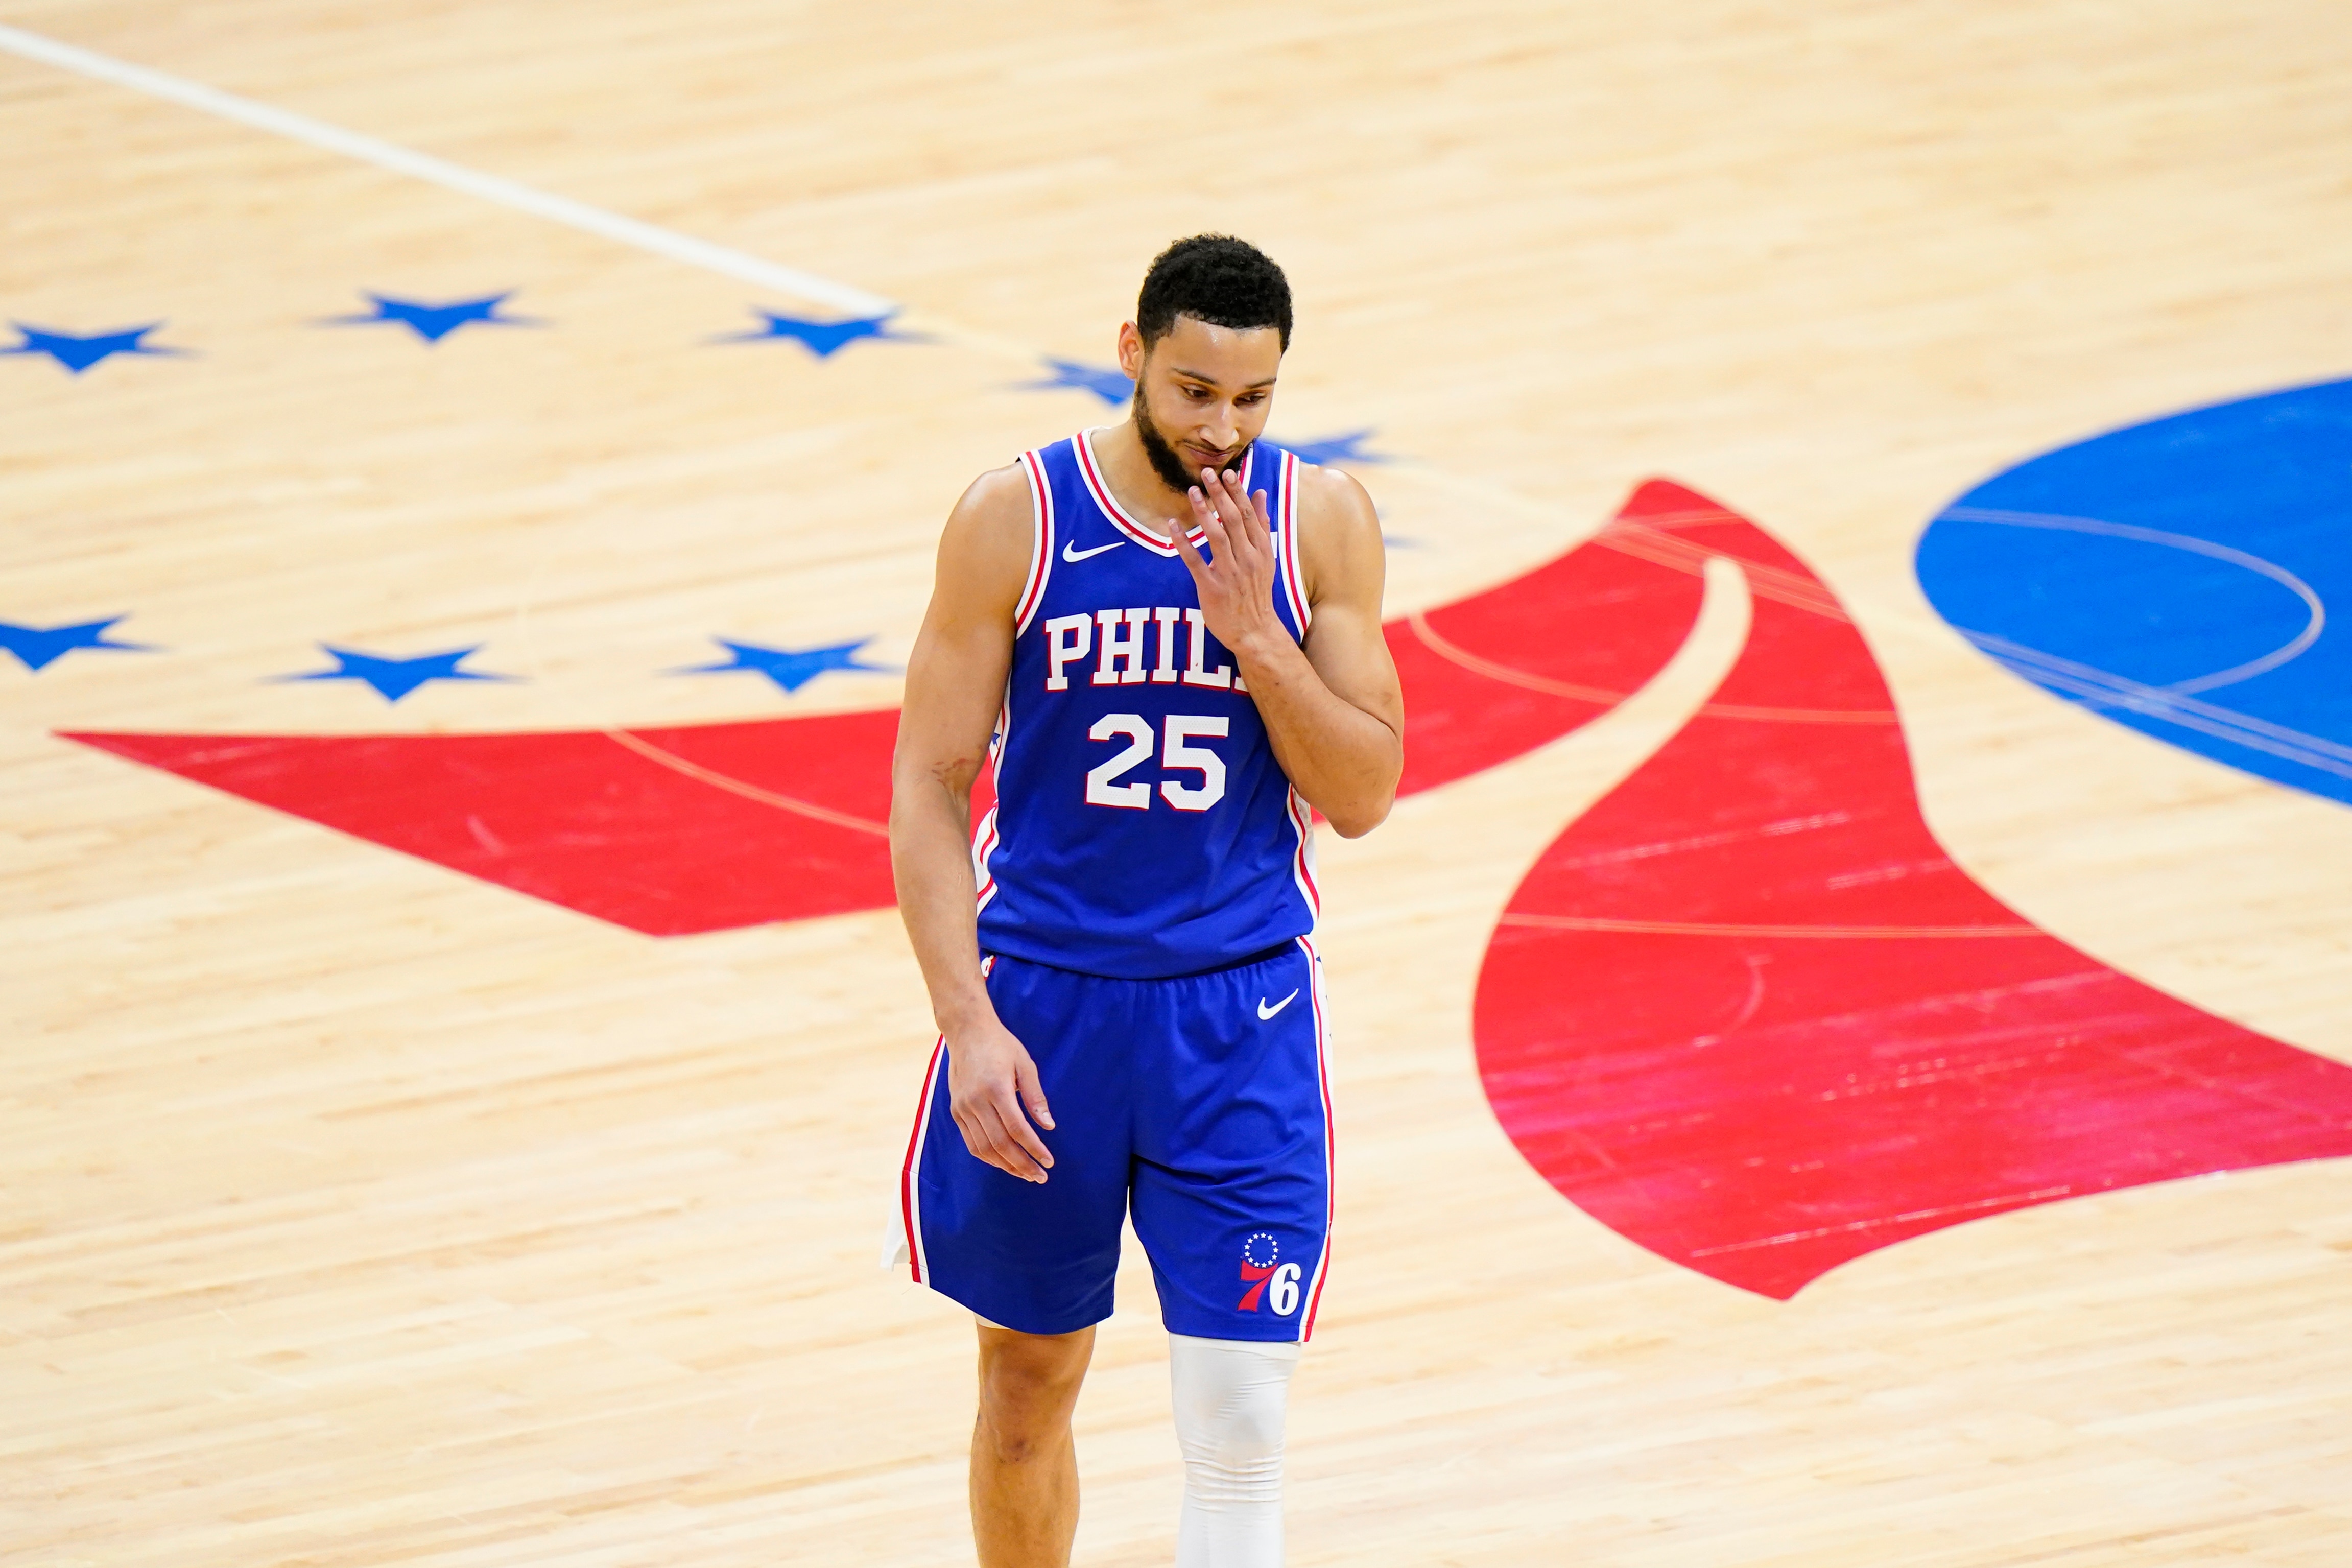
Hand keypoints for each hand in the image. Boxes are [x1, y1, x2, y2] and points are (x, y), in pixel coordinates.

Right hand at [945, 1008, 1055, 1182]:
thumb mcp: (1025, 1064)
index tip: (1049, 1161)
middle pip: (1000, 1144)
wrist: (966, 1031)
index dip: (1034, 1148)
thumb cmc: (1001, 1045)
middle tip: (1040, 1176)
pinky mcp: (956, 1111)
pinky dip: (988, 1157)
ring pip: (983, 1148)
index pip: (1017, 1128)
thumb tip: (1048, 1126)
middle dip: (1022, 1164)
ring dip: (1005, 1165)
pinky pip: (971, 1142)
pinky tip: (1004, 1162)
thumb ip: (1035, 1097)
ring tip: (1025, 1174)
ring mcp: (962, 1107)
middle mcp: (976, 1101)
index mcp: (996, 1088)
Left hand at [1171, 467, 1283, 659]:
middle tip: (1207, 473)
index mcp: (1261, 550)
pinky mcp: (1212, 588)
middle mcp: (1247, 559)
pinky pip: (1195, 561)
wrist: (1255, 631)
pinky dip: (1183, 542)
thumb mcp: (1266, 557)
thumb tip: (1261, 493)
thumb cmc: (1257, 592)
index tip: (1228, 473)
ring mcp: (1230, 574)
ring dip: (1203, 512)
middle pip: (1233, 521)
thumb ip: (1262, 524)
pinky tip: (1173, 526)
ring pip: (1216, 537)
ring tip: (1192, 492)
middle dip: (1220, 495)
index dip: (1238, 492)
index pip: (1249, 515)